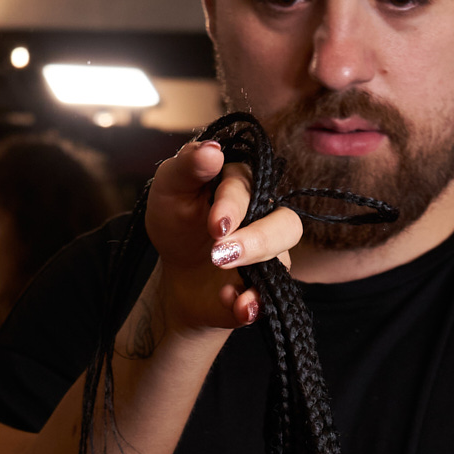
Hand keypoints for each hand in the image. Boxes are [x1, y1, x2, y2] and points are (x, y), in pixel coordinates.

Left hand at [142, 136, 301, 338]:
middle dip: (256, 238)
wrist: (177, 275)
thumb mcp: (169, 191)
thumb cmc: (176, 223)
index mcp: (243, 185)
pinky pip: (269, 300)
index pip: (250, 188)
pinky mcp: (264, 289)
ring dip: (256, 264)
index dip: (233, 205)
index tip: (214, 225)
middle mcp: (265, 218)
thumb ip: (186, 166)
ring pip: (285, 259)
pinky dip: (252, 303)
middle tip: (218, 251)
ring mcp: (270, 256)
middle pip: (285, 223)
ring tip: (221, 268)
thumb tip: (212, 150)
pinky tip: (233, 301)